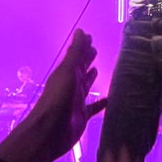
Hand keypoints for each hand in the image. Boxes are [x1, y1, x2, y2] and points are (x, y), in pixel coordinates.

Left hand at [0, 28, 106, 161]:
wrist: (51, 130)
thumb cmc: (59, 98)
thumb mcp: (68, 72)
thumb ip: (75, 53)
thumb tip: (80, 30)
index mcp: (67, 73)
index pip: (77, 56)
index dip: (82, 46)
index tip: (90, 37)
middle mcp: (71, 85)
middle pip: (80, 69)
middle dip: (87, 59)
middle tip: (95, 50)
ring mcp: (76, 100)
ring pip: (85, 86)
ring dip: (90, 78)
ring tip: (98, 70)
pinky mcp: (82, 115)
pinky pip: (93, 107)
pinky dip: (100, 103)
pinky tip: (110, 100)